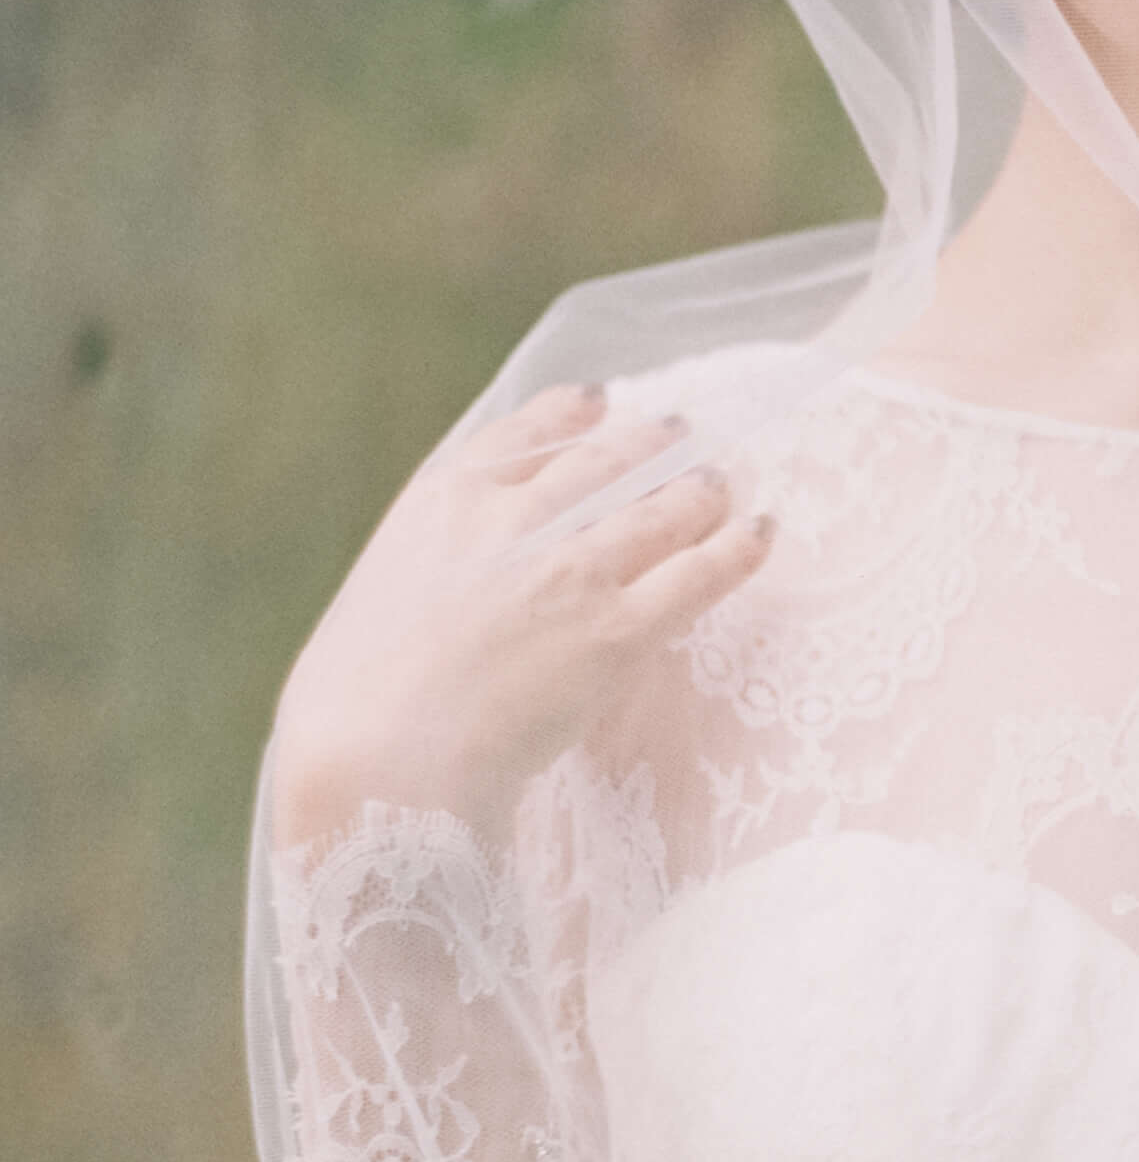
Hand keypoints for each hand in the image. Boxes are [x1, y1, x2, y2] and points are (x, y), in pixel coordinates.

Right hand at [273, 383, 773, 849]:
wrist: (378, 760)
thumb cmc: (353, 704)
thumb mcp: (377, 598)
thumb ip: (431, 570)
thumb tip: (455, 584)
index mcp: (444, 503)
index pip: (522, 435)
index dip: (569, 415)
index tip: (600, 401)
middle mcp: (517, 521)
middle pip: (607, 463)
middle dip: (652, 444)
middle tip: (683, 435)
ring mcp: (574, 571)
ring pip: (663, 510)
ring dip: (703, 490)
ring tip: (726, 484)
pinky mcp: (620, 630)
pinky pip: (700, 574)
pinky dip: (739, 549)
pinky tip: (762, 532)